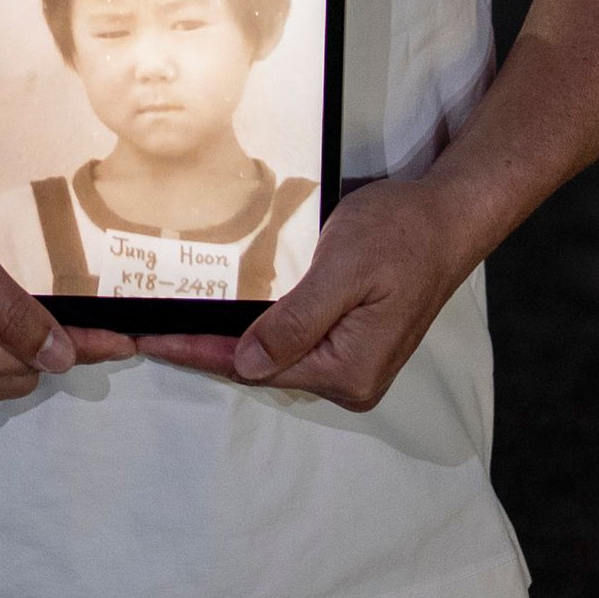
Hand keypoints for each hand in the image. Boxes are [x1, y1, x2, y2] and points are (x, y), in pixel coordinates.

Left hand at [135, 177, 473, 411]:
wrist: (448, 217)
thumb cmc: (401, 233)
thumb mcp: (342, 269)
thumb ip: (296, 322)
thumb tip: (248, 365)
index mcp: (348, 371)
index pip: (255, 367)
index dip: (197, 352)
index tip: (150, 340)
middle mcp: (352, 381)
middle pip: (263, 368)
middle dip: (207, 350)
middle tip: (150, 331)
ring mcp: (356, 365)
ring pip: (277, 357)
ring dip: (231, 342)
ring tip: (178, 327)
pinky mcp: (356, 345)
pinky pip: (296, 344)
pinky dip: (260, 333)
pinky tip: (231, 320)